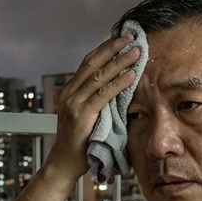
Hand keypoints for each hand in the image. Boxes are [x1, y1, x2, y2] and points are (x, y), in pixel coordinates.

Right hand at [44, 35, 138, 179]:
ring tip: (136, 52)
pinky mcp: (82, 115)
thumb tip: (116, 85)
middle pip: (92, 62)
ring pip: (99, 75)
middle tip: (131, 37)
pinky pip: (103, 94)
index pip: (88, 62)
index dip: (104, 48)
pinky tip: (131, 75)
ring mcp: (74, 103)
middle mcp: (69, 93)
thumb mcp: (85, 114)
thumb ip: (94, 99)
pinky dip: (118, 82)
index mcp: (70, 90)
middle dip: (113, 48)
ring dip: (120, 61)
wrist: (65, 162)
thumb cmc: (79, 141)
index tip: (120, 37)